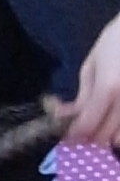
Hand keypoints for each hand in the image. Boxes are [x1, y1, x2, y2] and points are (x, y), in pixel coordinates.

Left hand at [51, 12, 119, 152]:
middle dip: (87, 138)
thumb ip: (82, 97)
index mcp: (108, 88)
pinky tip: (113, 120)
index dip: (73, 135)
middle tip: (79, 131)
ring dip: (106, 137)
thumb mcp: (91, 66)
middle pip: (104, 137)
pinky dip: (119, 131)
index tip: (66, 134)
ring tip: (98, 124)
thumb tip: (68, 117)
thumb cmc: (115, 42)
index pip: (87, 126)